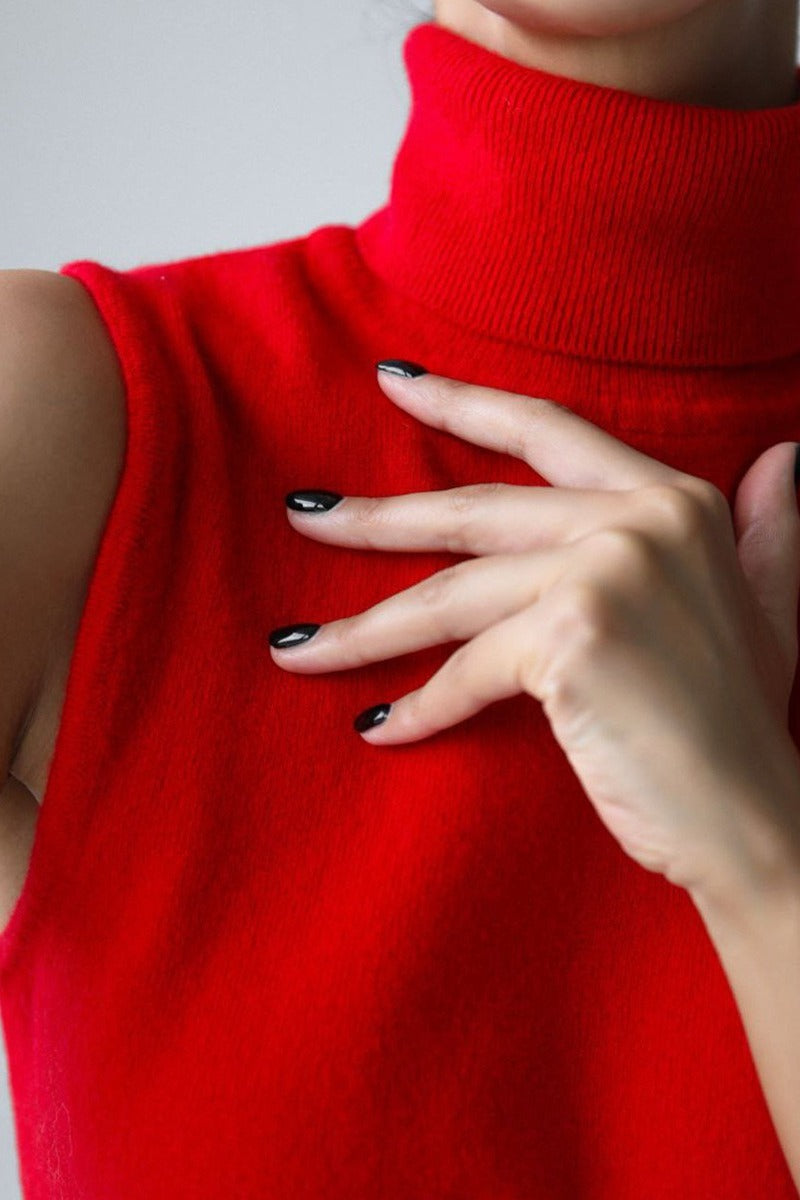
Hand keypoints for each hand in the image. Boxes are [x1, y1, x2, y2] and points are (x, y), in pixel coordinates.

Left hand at [269, 365, 799, 899]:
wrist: (761, 818)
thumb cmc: (744, 724)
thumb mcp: (768, 607)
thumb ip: (767, 529)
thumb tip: (785, 455)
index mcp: (674, 500)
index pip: (546, 430)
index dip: (463, 403)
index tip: (392, 382)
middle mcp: (639, 519)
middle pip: (472, 511)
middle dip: (375, 520)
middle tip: (301, 515)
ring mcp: (604, 572)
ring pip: (451, 595)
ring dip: (363, 628)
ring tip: (295, 645)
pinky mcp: (570, 637)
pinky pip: (467, 669)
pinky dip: (422, 705)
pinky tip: (381, 728)